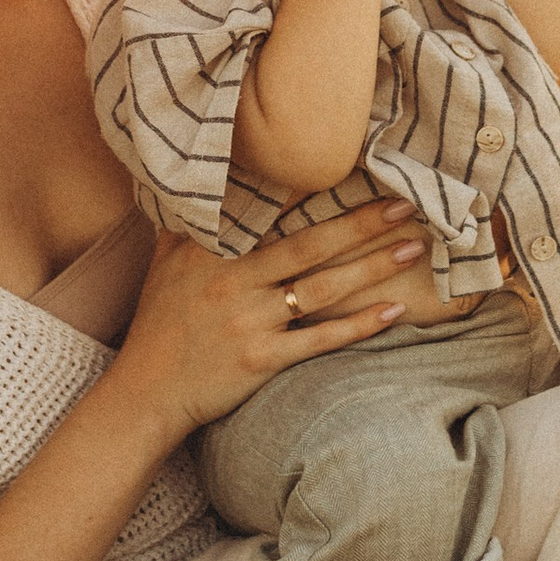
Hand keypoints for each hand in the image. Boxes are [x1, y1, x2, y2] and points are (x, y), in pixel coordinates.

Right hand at [117, 206, 428, 439]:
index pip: (272, 210)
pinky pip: (321, 339)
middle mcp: (233, 280)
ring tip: (412, 247)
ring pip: (323, 288)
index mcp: (213, 250)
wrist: (146, 393)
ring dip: (372, 267)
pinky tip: (394, 311)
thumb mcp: (163, 263)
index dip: (315, 188)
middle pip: (310, 245)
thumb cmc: (158, 325)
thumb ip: (185, 223)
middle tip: (404, 203)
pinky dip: (359, 326)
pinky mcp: (262, 359)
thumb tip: (193, 182)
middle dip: (361, 223)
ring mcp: (249, 321)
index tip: (358, 167)